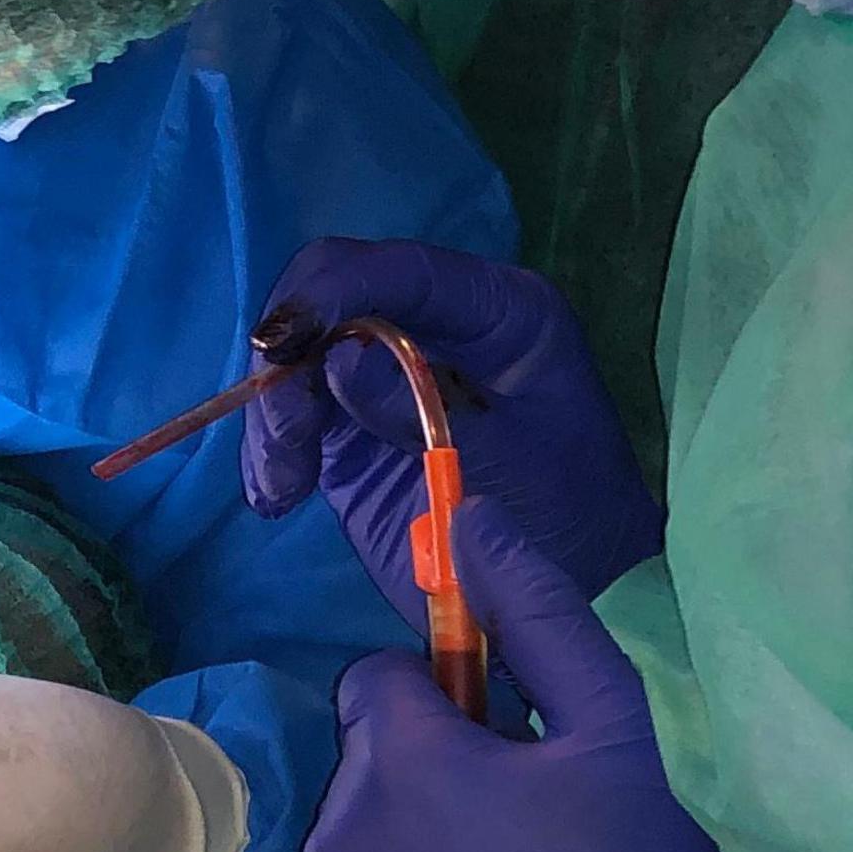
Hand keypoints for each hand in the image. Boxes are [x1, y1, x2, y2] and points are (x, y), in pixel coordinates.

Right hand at [242, 238, 662, 628]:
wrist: (579, 581)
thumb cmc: (567, 514)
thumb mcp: (508, 462)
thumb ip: (422, 410)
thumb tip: (335, 360)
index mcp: (495, 309)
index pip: (403, 270)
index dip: (334, 290)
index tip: (283, 339)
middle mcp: (436, 324)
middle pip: (333, 295)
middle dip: (292, 353)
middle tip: (284, 434)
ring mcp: (389, 371)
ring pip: (300, 356)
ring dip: (275, 412)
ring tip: (283, 487)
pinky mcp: (355, 425)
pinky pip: (295, 415)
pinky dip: (272, 450)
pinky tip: (276, 495)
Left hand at [297, 498, 828, 851]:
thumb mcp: (616, 733)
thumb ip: (537, 615)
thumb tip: (470, 518)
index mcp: (393, 765)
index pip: (379, 688)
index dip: (448, 710)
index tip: (512, 755)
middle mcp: (330, 847)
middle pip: (365, 781)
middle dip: (428, 792)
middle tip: (527, 848)